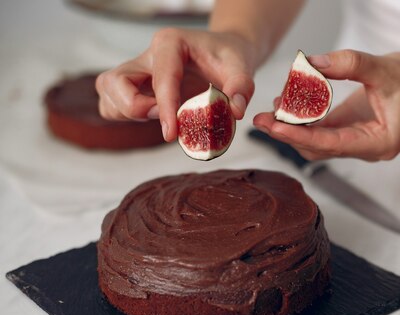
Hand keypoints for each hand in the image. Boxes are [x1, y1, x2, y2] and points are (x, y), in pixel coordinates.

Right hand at [96, 28, 257, 140]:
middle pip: (114, 82)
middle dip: (134, 107)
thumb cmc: (229, 57)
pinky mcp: (134, 86)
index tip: (172, 134)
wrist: (223, 53)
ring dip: (126, 112)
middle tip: (166, 119)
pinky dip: (125, 116)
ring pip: (107, 91)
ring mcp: (137, 70)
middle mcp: (147, 55)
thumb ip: (242, 87)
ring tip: (161, 117)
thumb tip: (235, 112)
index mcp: (170, 43)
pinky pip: (112, 103)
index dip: (165, 109)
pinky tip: (155, 118)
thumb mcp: (242, 67)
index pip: (161, 78)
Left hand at [253, 49, 399, 160]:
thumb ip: (347, 64)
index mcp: (380, 144)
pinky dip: (305, 120)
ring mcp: (358, 142)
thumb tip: (310, 64)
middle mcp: (367, 149)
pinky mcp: (352, 132)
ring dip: (294, 128)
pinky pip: (323, 131)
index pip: (332, 145)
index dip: (301, 136)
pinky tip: (287, 105)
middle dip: (289, 134)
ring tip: (271, 109)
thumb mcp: (382, 67)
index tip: (274, 126)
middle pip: (320, 149)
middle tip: (261, 118)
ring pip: (318, 143)